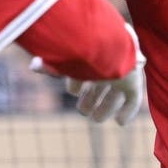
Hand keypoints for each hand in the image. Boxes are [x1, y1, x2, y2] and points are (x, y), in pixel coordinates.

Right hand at [29, 24, 145, 124]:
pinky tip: (120, 122)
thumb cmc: (80, 50)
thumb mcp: (61, 59)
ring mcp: (122, 71)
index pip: (84, 71)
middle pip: (99, 83)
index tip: (73, 92)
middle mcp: (108, 62)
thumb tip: (34, 66)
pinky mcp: (134, 80)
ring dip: (105, 107)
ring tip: (96, 118)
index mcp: (90, 55)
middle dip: (90, 98)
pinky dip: (127, 111)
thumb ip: (49, 64)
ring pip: (114, 93)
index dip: (77, 83)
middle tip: (83, 111)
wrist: (105, 45)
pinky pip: (133, 99)